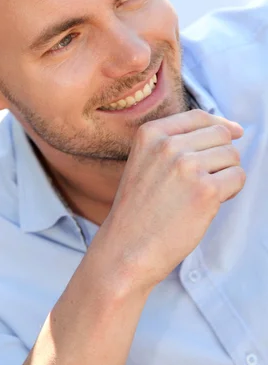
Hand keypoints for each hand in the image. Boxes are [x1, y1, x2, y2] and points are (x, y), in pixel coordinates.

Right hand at [98, 109, 245, 292]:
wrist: (127, 247)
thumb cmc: (138, 210)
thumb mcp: (145, 162)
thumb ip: (177, 142)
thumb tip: (232, 130)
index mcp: (151, 133)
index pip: (199, 116)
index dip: (220, 125)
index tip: (233, 135)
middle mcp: (168, 145)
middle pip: (221, 134)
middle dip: (221, 155)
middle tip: (202, 180)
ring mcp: (187, 166)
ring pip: (232, 156)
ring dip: (225, 175)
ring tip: (199, 195)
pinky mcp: (205, 190)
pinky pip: (237, 178)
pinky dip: (230, 191)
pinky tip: (207, 205)